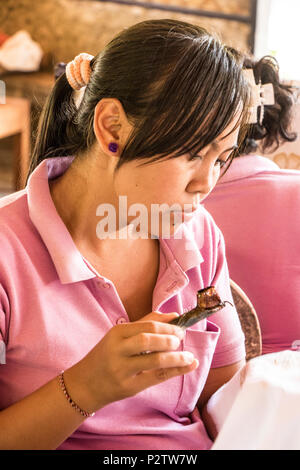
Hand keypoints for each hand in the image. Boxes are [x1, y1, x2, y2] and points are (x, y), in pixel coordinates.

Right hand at [69, 312, 197, 411]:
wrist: (84, 384)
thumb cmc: (106, 356)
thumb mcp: (119, 336)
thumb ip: (145, 324)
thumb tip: (174, 316)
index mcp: (116, 333)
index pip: (147, 326)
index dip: (168, 326)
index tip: (180, 328)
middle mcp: (118, 350)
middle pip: (149, 340)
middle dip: (170, 339)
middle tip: (182, 339)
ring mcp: (122, 370)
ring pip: (155, 360)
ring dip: (177, 358)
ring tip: (189, 356)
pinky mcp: (128, 387)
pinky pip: (156, 378)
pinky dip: (175, 371)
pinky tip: (188, 366)